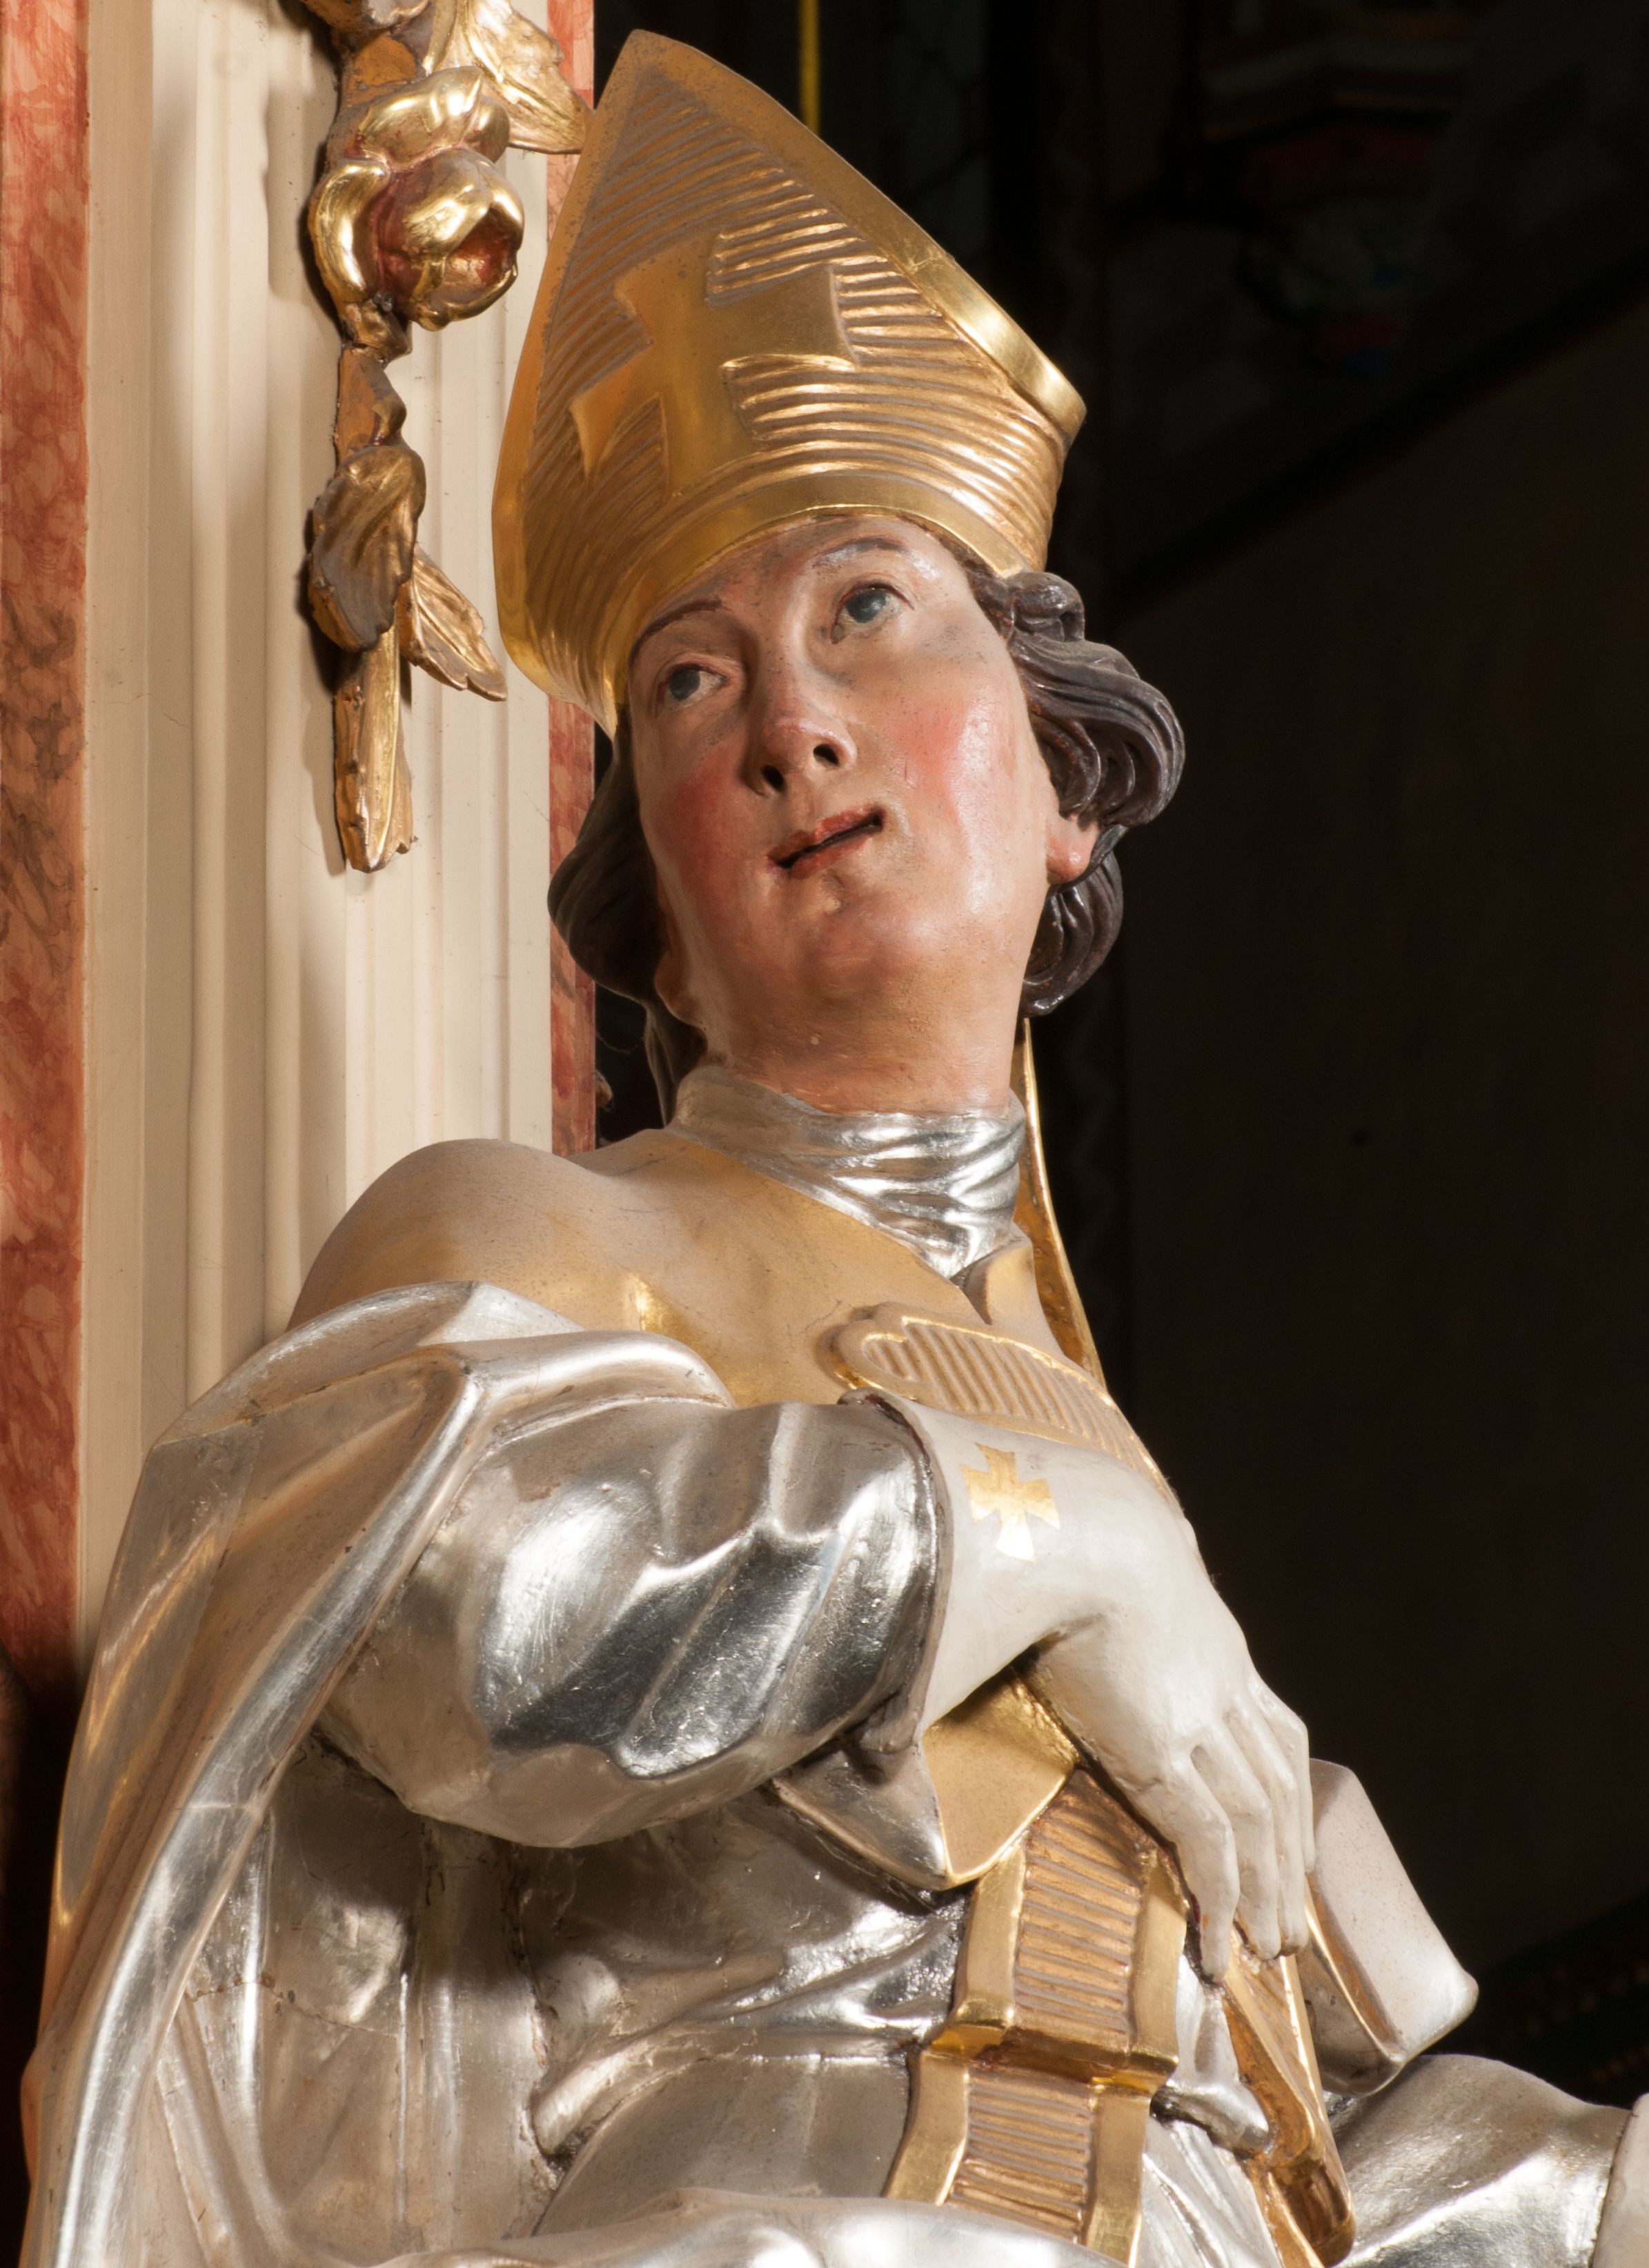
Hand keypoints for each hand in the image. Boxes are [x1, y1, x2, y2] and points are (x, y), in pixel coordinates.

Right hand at [1027, 1488, 1312, 1980]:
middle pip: (1278, 1787)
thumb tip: (1091, 1560)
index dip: (1286, 1787)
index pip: (1275, 1731)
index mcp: (1216, 1644)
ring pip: (1258, 1824)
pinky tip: (1221, 1944)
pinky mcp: (1163, 1750)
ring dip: (1267, 1893)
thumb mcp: (1119, 1557)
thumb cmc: (1077, 1532)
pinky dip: (1223, 1897)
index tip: (1290, 1838)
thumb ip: (1118, 1574)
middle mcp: (1224, 1686)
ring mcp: (1199, 1719)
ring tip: (1265, 1949)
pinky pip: (1210, 1841)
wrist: (1083, 1527)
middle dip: (1288, 1859)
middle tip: (1287, 1920)